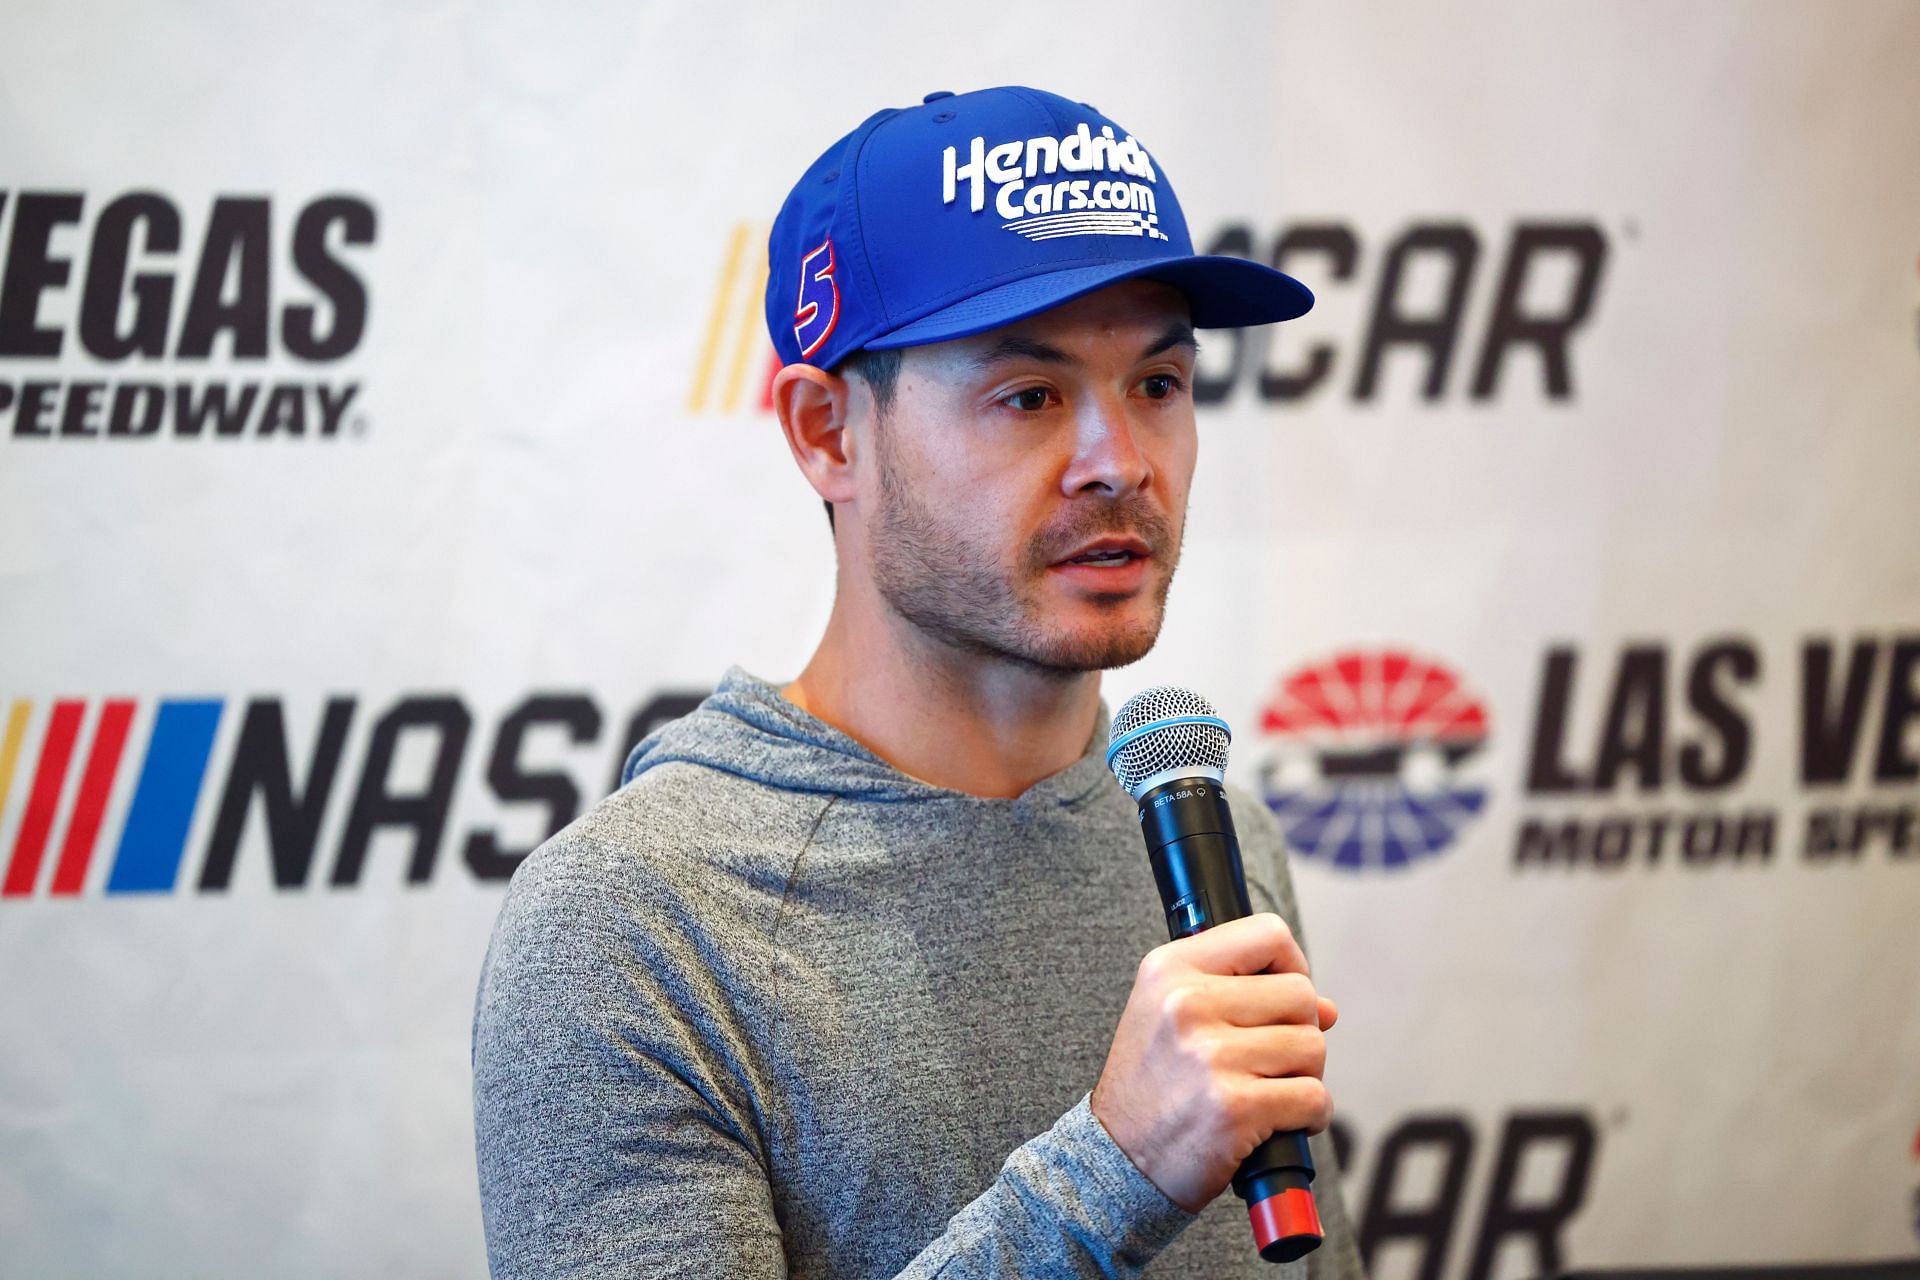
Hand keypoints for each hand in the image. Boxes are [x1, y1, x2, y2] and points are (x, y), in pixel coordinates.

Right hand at [1088, 913, 1337, 1212]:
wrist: (1115, 1159)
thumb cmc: (1150, 1086)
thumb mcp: (1169, 1015)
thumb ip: (1243, 995)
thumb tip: (1326, 1007)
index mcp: (1170, 970)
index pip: (1266, 934)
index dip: (1291, 964)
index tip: (1281, 997)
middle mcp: (1187, 1004)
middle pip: (1300, 995)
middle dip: (1300, 1031)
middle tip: (1269, 1059)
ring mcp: (1210, 1056)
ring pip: (1313, 1047)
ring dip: (1305, 1076)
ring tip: (1267, 1091)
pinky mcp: (1234, 1107)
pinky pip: (1313, 1097)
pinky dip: (1310, 1115)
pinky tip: (1278, 1122)